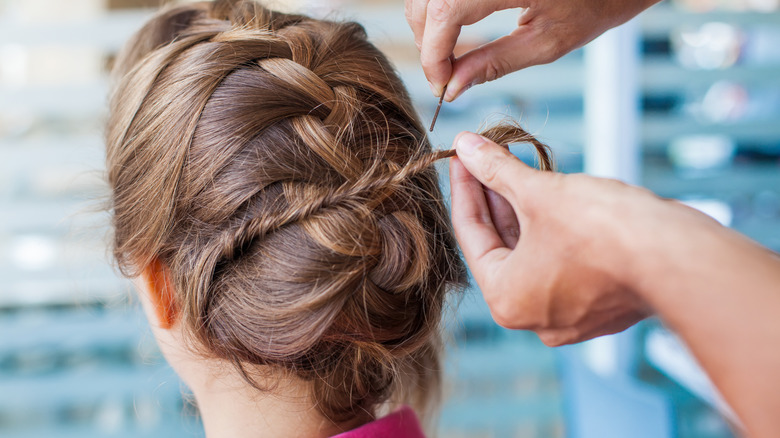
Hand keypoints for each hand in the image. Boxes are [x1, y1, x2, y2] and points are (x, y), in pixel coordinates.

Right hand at [406, 0, 659, 100]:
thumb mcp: (547, 42)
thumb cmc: (598, 1)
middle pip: (427, 2)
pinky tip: (454, 28)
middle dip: (428, 43)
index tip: (440, 86)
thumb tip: (452, 88)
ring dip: (429, 24)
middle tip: (444, 77)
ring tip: (449, 56)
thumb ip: (493, 64)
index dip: (434, 55)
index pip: (445, 13)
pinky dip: (440, 7)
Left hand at [449, 132, 719, 345]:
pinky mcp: (601, 305)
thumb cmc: (605, 231)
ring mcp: (570, 315)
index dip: (466, 188)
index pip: (472, 235)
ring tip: (514, 167)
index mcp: (507, 300)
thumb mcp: (539, 192)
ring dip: (522, 211)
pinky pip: (563, 263)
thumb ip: (497, 170)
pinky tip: (550, 193)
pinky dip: (552, 230)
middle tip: (485, 158)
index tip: (462, 155)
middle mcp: (534, 317)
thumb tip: (465, 146)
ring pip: (533, 254)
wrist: (680, 258)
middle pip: (502, 246)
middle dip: (494, 198)